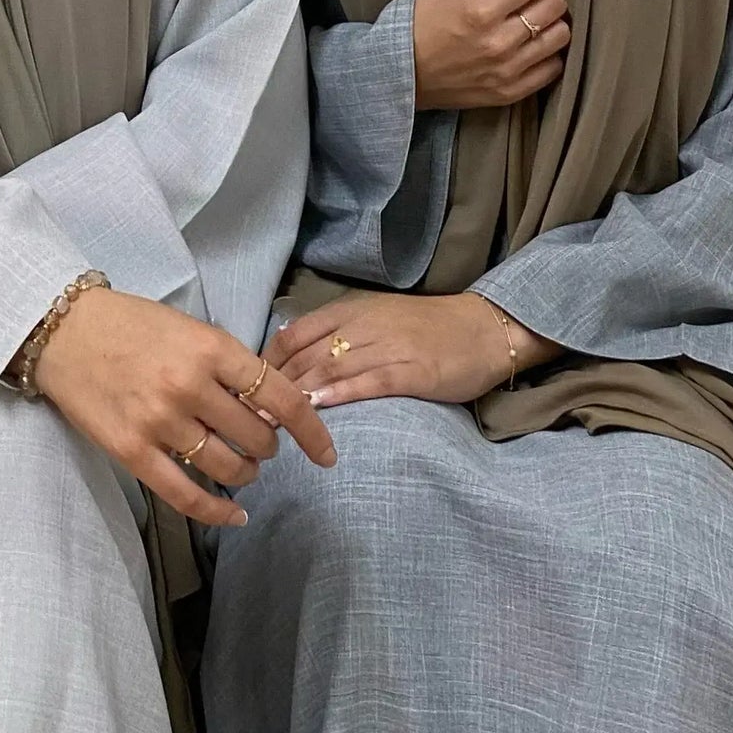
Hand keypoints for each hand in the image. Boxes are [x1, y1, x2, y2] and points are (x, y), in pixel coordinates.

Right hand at [33, 287, 337, 528]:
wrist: (63, 330)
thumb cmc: (131, 325)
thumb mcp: (190, 330)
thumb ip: (229, 367)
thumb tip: (269, 410)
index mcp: (211, 349)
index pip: (281, 398)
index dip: (312, 431)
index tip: (326, 453)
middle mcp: (190, 386)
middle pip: (256, 436)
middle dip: (268, 446)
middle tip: (259, 443)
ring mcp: (160, 421)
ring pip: (227, 466)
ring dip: (245, 472)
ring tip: (241, 466)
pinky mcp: (132, 450)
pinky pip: (185, 495)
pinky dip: (216, 510)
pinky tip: (234, 514)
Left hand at [267, 291, 554, 409]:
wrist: (486, 329)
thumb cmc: (430, 329)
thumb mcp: (378, 319)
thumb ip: (340, 333)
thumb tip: (295, 354)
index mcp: (352, 310)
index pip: (294, 333)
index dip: (267, 362)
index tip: (246, 389)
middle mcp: (364, 325)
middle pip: (305, 354)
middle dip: (271, 386)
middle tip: (245, 414)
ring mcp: (388, 346)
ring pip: (330, 368)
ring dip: (296, 395)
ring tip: (270, 421)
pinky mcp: (412, 371)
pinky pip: (368, 381)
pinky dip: (340, 394)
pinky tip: (318, 409)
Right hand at [412, 0, 571, 110]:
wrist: (403, 72)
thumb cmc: (424, 23)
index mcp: (482, 10)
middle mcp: (499, 43)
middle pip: (555, 4)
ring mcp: (507, 71)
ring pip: (561, 35)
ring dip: (552, 21)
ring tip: (532, 17)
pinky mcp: (510, 92)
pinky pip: (553, 68)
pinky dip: (548, 53)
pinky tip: (530, 44)